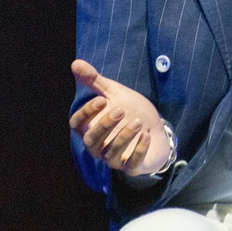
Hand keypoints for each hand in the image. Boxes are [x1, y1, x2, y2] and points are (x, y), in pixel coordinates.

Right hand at [70, 59, 170, 176]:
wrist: (156, 129)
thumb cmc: (131, 111)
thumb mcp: (114, 94)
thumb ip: (95, 81)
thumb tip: (75, 62)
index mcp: (90, 128)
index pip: (77, 124)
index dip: (86, 113)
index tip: (102, 100)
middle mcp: (98, 146)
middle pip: (91, 140)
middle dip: (104, 125)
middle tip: (120, 110)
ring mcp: (114, 159)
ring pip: (111, 153)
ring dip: (123, 137)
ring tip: (137, 121)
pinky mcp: (132, 168)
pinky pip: (131, 164)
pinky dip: (138, 150)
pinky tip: (146, 136)